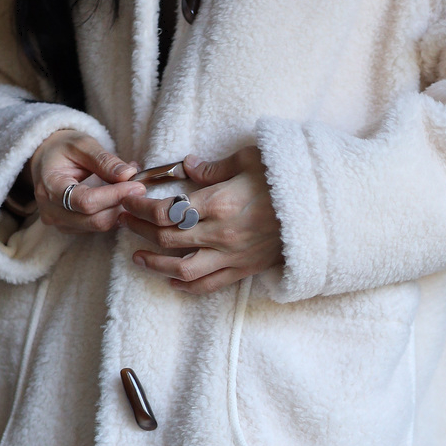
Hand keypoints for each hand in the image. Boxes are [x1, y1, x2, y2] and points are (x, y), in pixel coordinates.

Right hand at [29, 130, 145, 233]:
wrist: (46, 159)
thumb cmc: (63, 148)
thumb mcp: (82, 144)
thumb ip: (104, 160)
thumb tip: (128, 174)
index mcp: (50, 185)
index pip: (85, 201)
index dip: (114, 196)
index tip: (137, 185)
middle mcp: (51, 210)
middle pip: (94, 220)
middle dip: (121, 205)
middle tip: (140, 187)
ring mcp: (59, 222)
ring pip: (98, 226)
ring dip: (119, 210)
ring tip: (129, 187)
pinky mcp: (69, 228)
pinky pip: (97, 227)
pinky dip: (112, 213)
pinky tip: (118, 197)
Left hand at [122, 146, 282, 293]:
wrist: (322, 210)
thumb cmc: (286, 179)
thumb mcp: (251, 160)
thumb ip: (215, 167)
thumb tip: (188, 166)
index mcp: (220, 203)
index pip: (166, 211)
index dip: (140, 207)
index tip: (128, 200)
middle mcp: (222, 233)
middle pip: (167, 238)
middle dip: (138, 229)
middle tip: (123, 221)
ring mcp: (233, 255)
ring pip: (182, 268)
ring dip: (154, 263)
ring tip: (137, 256)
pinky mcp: (244, 269)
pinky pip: (209, 284)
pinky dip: (186, 285)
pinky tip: (172, 280)